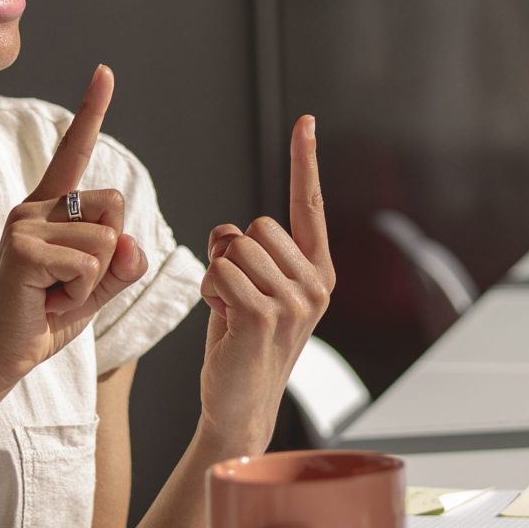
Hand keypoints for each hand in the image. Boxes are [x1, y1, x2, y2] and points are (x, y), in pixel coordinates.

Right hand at [0, 65, 145, 394]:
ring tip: (53, 294)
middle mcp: (34, 205)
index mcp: (50, 207)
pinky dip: (78, 294)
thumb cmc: (42, 318)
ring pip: (106, 241)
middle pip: (116, 206)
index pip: (74, 150)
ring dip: (92, 282)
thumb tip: (132, 244)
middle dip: (109, 254)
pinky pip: (88, 263)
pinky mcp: (21, 246)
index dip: (91, 111)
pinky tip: (45, 302)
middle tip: (67, 284)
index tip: (105, 72)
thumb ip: (121, 264)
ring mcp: (24, 222)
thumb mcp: (94, 288)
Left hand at [199, 115, 335, 451]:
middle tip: (237, 297)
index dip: (305, 162)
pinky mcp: (263, 316)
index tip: (306, 122)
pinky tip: (222, 320)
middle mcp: (315, 284)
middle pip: (255, 226)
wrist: (239, 405)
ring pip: (234, 248)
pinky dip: (209, 291)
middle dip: (233, 254)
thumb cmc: (241, 346)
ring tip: (229, 311)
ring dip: (218, 276)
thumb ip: (252, 254)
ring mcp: (294, 302)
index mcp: (319, 273)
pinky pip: (220, 272)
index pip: (310, 206)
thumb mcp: (254, 291)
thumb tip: (229, 233)